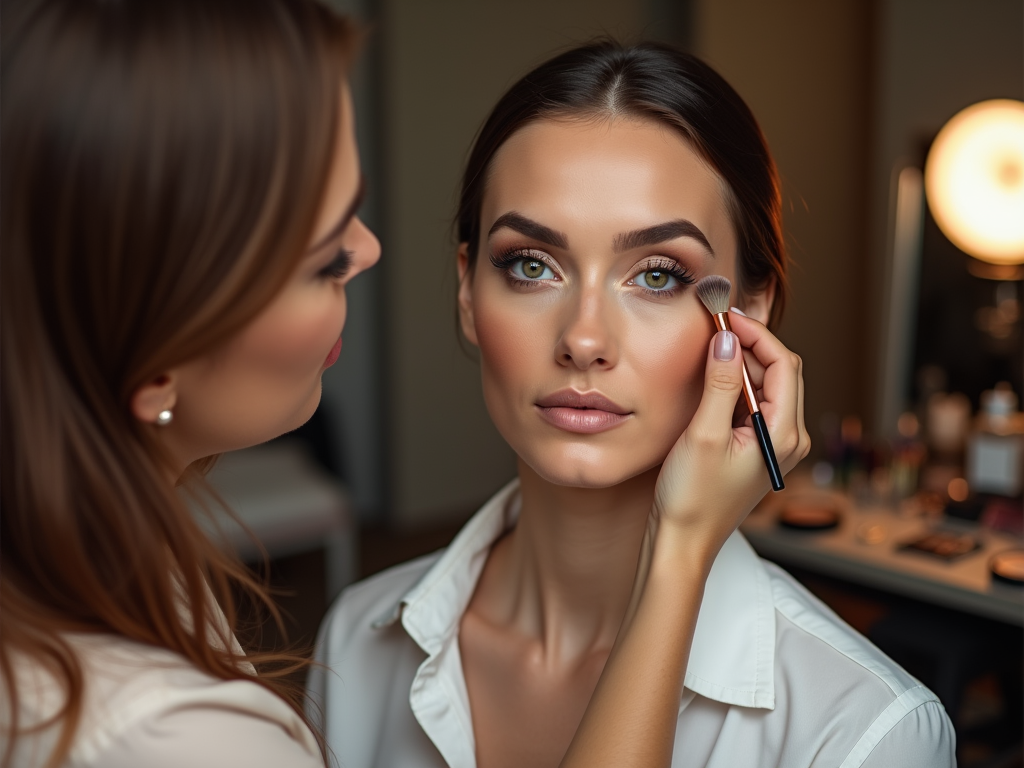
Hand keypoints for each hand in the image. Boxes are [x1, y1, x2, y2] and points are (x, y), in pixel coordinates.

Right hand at [651, 309, 809, 561]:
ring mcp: (774, 446)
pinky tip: (711, 381)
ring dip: (741, 364)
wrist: (684, 543)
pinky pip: (754, 406)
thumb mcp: (703, 434)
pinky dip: (735, 386)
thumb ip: (721, 384)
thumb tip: (728, 340)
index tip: (726, 316)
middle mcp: (788, 439)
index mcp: (783, 434)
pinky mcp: (757, 451)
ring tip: (709, 349)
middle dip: (750, 345)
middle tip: (714, 326)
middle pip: (780, 373)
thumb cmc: (691, 499)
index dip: (757, 334)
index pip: (784, 365)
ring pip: (767, 387)